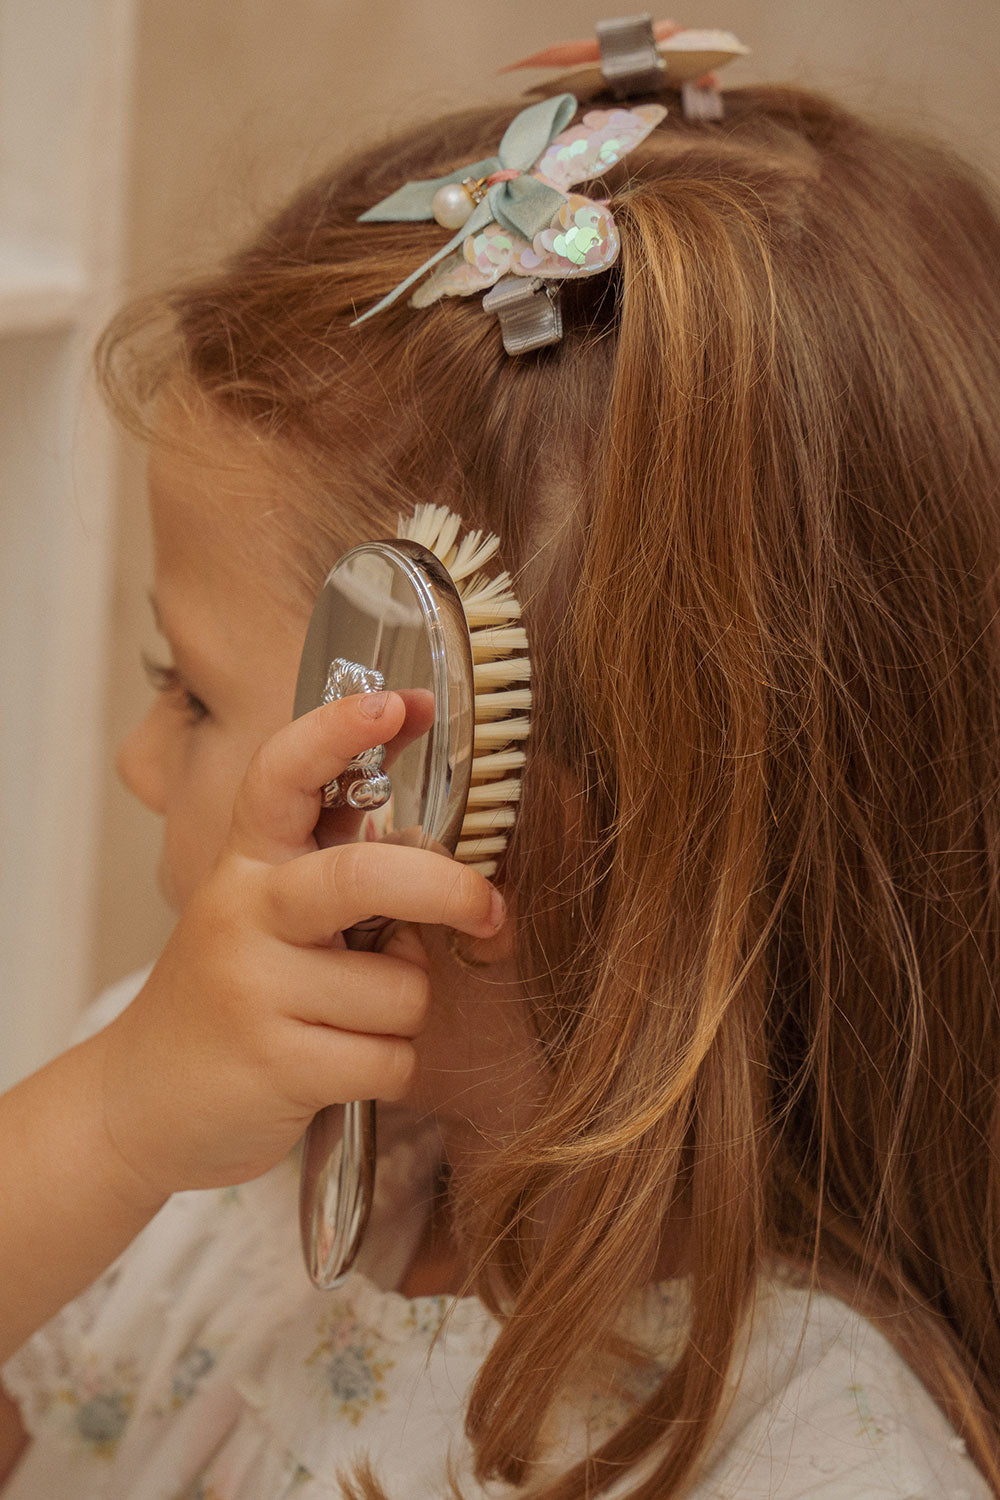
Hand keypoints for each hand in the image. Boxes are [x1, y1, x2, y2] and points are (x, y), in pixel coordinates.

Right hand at [91, 691, 503, 1196]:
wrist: (141, 1105)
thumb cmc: (233, 998)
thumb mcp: (264, 917)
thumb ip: (343, 877)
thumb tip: (463, 868)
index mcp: (249, 860)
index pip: (284, 773)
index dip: (338, 730)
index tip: (394, 704)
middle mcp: (245, 910)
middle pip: (365, 876)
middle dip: (444, 888)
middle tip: (489, 907)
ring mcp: (254, 987)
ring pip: (401, 988)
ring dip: (401, 1015)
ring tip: (343, 1021)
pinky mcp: (274, 1063)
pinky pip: (391, 1058)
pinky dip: (386, 1068)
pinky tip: (334, 1067)